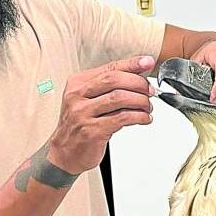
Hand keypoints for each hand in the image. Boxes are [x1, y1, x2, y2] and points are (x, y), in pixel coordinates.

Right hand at [47, 56, 155, 173]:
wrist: (65, 152)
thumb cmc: (80, 124)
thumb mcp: (89, 100)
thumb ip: (109, 86)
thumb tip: (139, 74)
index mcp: (78, 83)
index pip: (109, 68)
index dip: (132, 64)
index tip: (147, 62)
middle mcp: (78, 96)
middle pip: (114, 80)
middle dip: (138, 84)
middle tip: (150, 91)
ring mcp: (83, 113)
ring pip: (119, 98)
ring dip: (141, 101)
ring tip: (148, 107)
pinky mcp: (92, 130)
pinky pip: (122, 118)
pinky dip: (139, 117)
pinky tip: (144, 118)